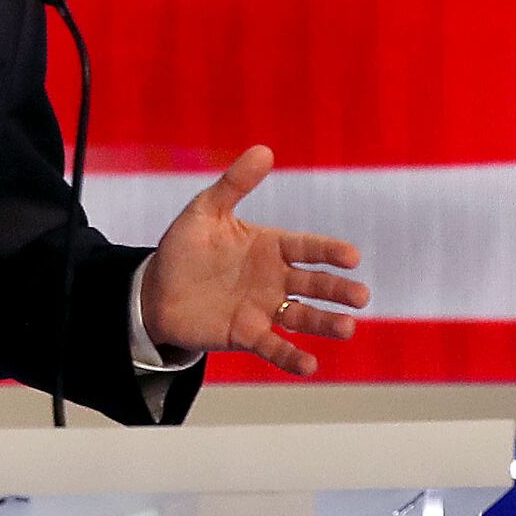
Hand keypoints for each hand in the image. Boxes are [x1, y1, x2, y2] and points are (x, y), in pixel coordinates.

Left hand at [139, 146, 368, 375]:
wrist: (154, 291)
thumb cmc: (184, 248)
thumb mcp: (205, 211)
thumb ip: (235, 184)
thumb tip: (264, 150)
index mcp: (270, 246)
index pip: (307, 248)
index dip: (329, 252)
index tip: (352, 256)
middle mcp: (274, 279)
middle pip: (314, 285)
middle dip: (338, 291)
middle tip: (361, 297)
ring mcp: (263, 309)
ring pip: (302, 317)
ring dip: (325, 323)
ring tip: (347, 329)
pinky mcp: (247, 335)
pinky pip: (274, 347)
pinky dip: (292, 357)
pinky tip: (311, 365)